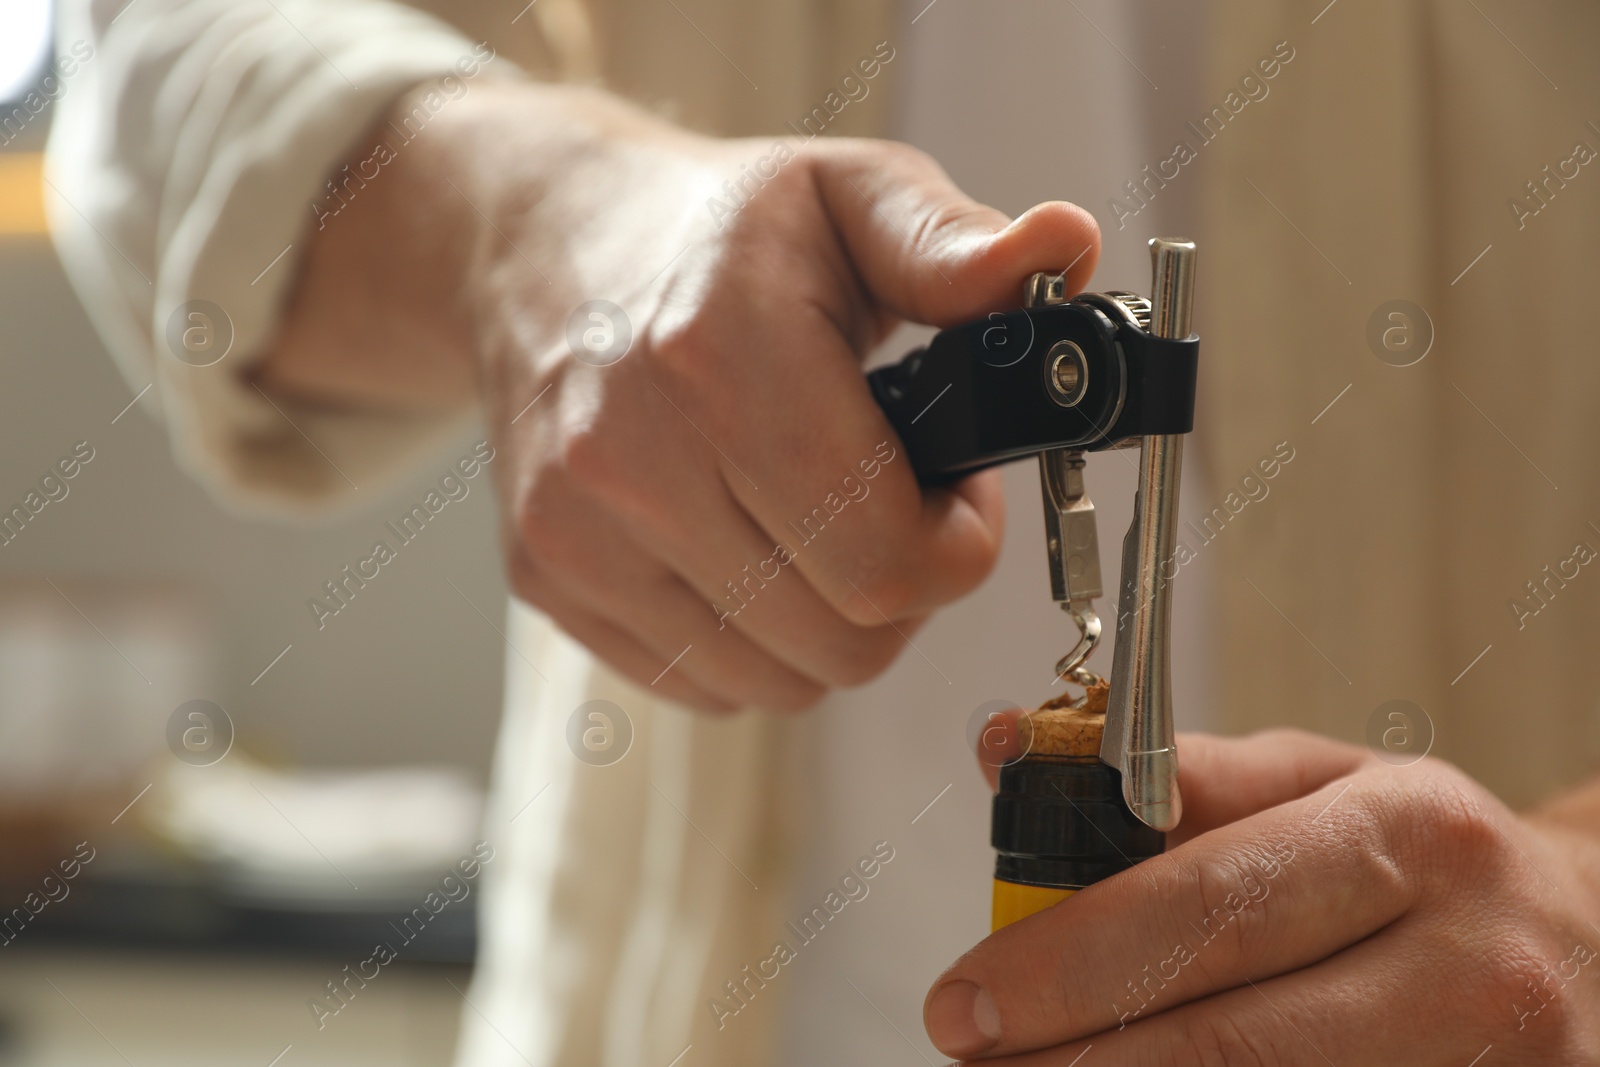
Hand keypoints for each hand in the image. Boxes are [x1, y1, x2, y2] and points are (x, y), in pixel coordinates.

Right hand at [264, 80, 1097, 712]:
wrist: (544, 250)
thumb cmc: (716, 230)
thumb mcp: (851, 193)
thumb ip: (955, 243)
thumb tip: (1065, 246)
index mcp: (718, 354)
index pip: (885, 560)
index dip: (958, 545)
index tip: (955, 490)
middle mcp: (629, 457)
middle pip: (845, 641)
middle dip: (906, 587)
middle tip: (895, 504)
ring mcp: (576, 532)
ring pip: (778, 683)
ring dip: (832, 624)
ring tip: (821, 521)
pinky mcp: (548, 579)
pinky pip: (703, 684)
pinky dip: (753, 642)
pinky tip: (750, 549)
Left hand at [926, 729, 1599, 1063]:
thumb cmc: (1429, 868)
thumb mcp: (1324, 788)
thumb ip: (1170, 777)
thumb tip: (1007, 746)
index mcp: (1416, 840)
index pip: (1214, 905)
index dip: (1072, 959)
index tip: (967, 998)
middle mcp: (1477, 968)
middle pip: (1233, 1042)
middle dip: (1076, 1060)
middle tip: (979, 1057)